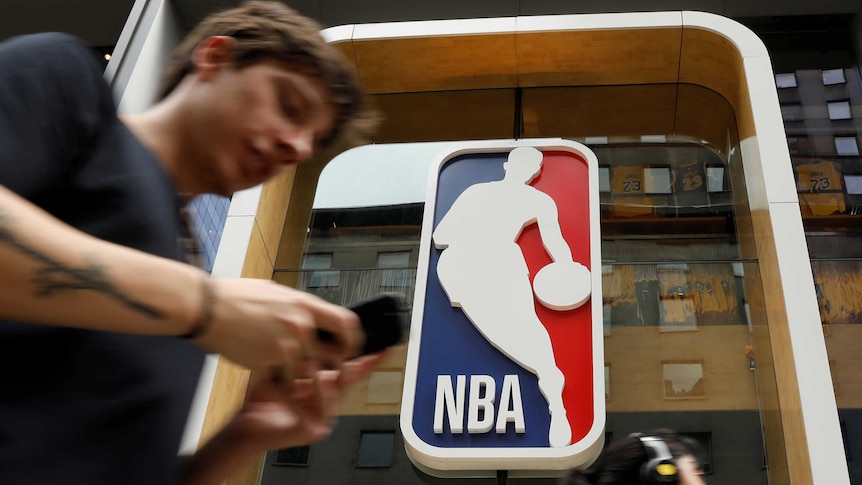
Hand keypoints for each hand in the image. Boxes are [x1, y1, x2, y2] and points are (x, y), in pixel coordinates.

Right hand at [193, 279, 362, 377]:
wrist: (208, 308)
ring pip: (309, 371)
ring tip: (289, 372)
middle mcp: (301, 325)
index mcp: (305, 305)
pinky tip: (273, 376)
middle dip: (336, 365)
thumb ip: (296, 305)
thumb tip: (309, 312)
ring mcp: (287, 345)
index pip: (346, 322)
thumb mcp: (274, 292)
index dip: (353, 338)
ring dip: (303, 377)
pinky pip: (286, 380)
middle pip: (335, 352)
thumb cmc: (235, 296)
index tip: (352, 347)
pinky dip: (283, 383)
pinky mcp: (270, 362)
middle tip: (330, 371)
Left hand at [228, 352, 387, 450]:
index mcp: (325, 385)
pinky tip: (294, 381)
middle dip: (342, 354)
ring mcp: (324, 416)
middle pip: (347, 376)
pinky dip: (306, 391)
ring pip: (331, 389)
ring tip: (304, 353)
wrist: (246, 424)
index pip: (353, 368)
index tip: (387, 347)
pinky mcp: (314, 429)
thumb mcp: (285, 368)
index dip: (371, 358)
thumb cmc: (264, 397)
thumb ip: (303, 352)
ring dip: (316, 369)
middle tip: (338, 336)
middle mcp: (329, 400)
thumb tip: (312, 324)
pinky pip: (318, 407)